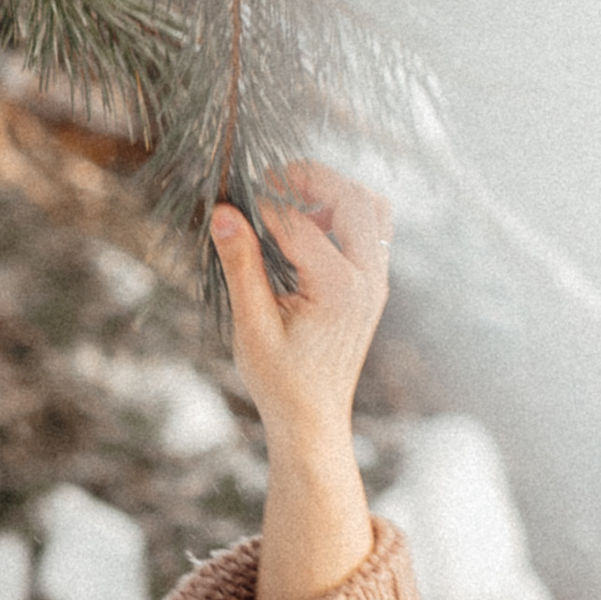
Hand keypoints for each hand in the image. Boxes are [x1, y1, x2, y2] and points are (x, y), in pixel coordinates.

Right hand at [211, 159, 391, 445]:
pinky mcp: (373, 285)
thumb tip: (223, 213)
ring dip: (335, 193)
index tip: (233, 210)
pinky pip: (372, 231)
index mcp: (338, 289)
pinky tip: (309, 227)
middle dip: (311, 179)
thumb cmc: (280, 382)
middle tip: (271, 179)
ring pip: (372, 209)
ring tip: (294, 200)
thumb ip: (241, 265)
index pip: (299, 223)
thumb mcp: (252, 325)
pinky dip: (345, 215)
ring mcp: (376, 282)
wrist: (313, 420)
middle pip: (353, 198)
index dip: (262, 208)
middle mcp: (368, 280)